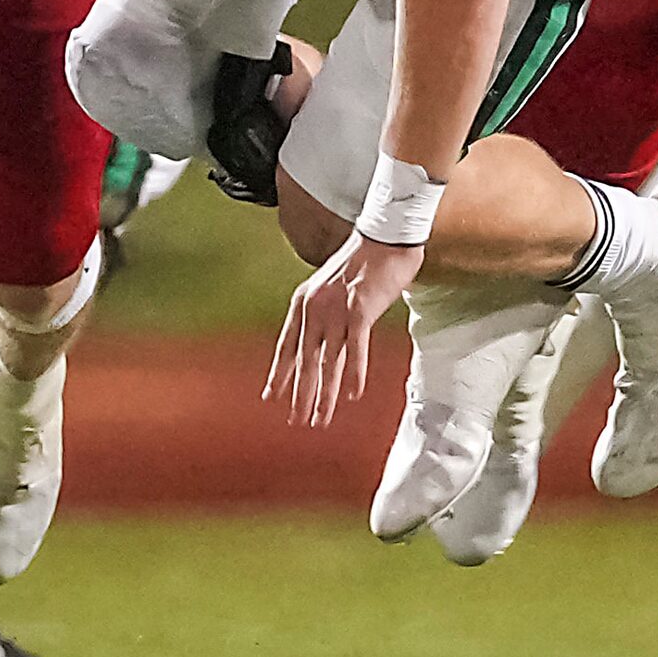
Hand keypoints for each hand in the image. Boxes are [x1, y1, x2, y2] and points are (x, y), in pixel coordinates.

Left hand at [264, 232, 423, 426]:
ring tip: (320, 419)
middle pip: (304, 361)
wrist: (386, 235)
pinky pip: (355, 350)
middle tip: (296, 421)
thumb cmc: (365, 259)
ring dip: (325, 394)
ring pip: (327, 362)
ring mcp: (336, 310)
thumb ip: (324, 310)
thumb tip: (323, 337)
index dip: (279, 373)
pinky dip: (355, 374)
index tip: (271, 396)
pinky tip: (353, 395)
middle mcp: (314, 308)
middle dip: (300, 394)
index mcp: (303, 300)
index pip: (286, 345)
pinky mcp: (361, 310)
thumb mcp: (332, 284)